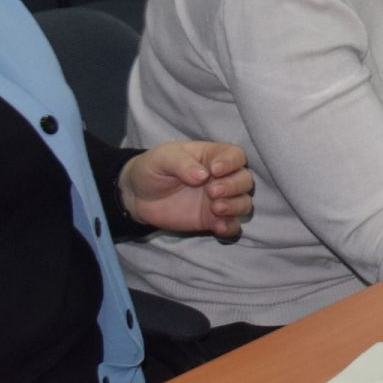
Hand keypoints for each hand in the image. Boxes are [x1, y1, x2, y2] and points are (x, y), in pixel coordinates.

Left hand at [121, 141, 254, 238]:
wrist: (137, 196)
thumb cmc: (153, 169)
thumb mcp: (162, 158)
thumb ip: (181, 163)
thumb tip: (203, 175)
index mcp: (213, 157)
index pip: (235, 155)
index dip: (231, 162)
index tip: (214, 170)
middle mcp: (222, 178)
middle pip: (245, 180)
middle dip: (233, 186)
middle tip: (212, 191)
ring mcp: (219, 200)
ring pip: (244, 202)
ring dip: (235, 206)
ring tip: (216, 208)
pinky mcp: (212, 220)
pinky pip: (232, 225)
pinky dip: (230, 227)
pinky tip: (218, 227)